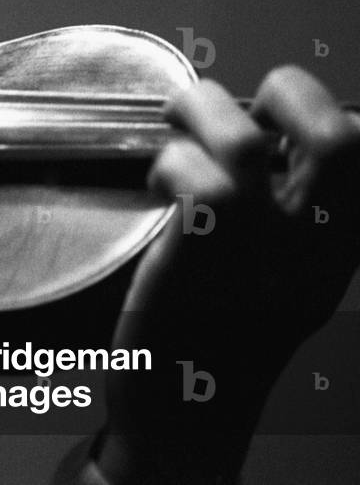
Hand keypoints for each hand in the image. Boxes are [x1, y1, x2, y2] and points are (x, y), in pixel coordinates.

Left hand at [101, 66, 359, 481]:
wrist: (189, 404)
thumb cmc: (228, 327)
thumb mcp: (288, 274)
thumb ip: (297, 214)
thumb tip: (269, 140)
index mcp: (335, 242)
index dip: (329, 113)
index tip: (281, 115)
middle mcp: (310, 241)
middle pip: (337, 137)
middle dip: (288, 90)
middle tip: (240, 103)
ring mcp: (255, 246)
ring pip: (241, 142)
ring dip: (200, 111)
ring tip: (176, 122)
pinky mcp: (195, 252)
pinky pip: (189, 179)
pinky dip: (168, 162)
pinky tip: (158, 182)